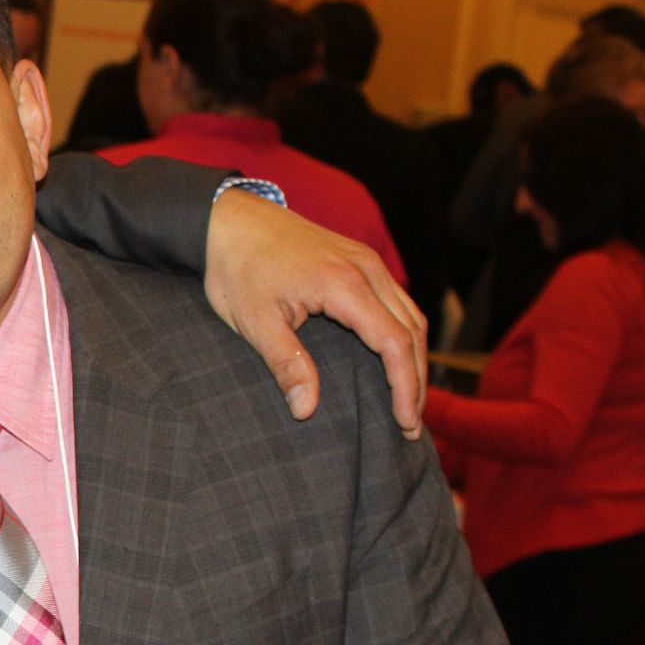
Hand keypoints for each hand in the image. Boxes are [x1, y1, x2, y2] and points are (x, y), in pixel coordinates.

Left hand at [203, 190, 428, 438]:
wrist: (228, 219)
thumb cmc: (237, 268)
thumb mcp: (255, 321)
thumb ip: (286, 365)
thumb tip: (306, 410)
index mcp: (345, 285)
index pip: (394, 343)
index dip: (404, 387)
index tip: (404, 423)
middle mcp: (366, 269)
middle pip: (411, 331)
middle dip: (416, 380)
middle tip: (410, 425)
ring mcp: (366, 260)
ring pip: (409, 315)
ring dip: (413, 358)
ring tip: (408, 401)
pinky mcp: (359, 259)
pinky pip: (396, 301)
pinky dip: (402, 334)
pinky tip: (394, 360)